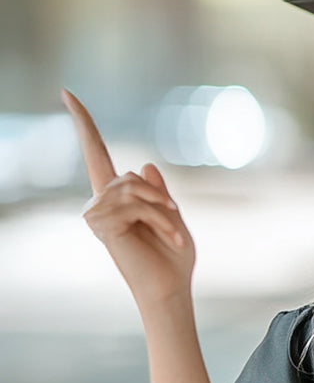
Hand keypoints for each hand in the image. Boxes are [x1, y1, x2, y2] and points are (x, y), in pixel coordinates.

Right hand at [61, 89, 194, 316]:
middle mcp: (100, 204)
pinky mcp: (103, 226)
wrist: (170, 289)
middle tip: (176, 220)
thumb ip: (159, 193)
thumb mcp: (172, 218)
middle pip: (129, 177)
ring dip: (163, 212)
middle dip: (159, 197)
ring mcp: (97, 215)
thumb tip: (145, 165)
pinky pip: (136, 207)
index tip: (68, 93)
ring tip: (175, 236)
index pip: (95, 153)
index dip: (83, 124)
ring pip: (133, 191)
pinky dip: (161, 220)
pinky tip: (172, 239)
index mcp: (116, 199)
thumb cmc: (173, 260)